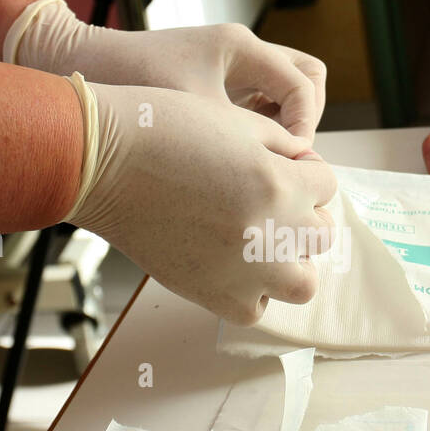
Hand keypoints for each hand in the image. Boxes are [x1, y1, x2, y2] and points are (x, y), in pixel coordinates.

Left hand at [9, 0, 325, 148]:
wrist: (79, 71)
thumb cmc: (128, 86)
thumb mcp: (190, 117)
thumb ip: (241, 139)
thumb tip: (284, 174)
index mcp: (240, 47)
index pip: (304, 84)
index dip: (304, 125)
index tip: (288, 160)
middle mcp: (239, 51)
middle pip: (306, 77)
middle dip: (304, 118)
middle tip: (286, 157)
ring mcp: (227, 68)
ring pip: (280, 92)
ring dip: (281, 126)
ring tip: (260, 160)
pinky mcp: (211, 86)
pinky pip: (253, 105)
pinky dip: (256, 130)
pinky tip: (233, 158)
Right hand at [66, 81, 336, 324]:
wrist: (102, 162)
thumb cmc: (162, 130)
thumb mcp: (235, 121)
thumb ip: (282, 146)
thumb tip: (305, 167)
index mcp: (279, 184)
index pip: (327, 185)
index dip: (305, 172)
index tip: (279, 167)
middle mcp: (270, 233)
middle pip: (321, 236)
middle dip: (303, 215)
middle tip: (270, 203)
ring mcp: (243, 271)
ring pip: (301, 283)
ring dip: (290, 262)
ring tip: (261, 243)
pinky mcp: (211, 295)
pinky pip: (255, 309)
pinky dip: (252, 291)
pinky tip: (232, 266)